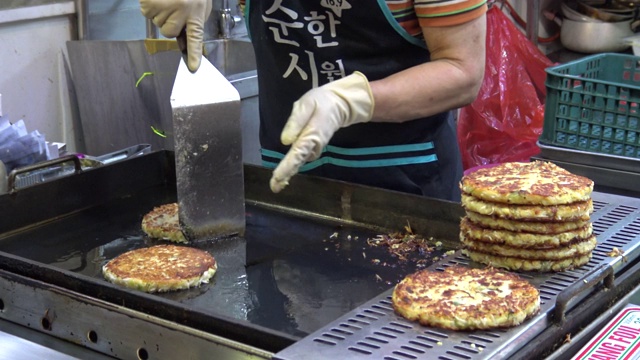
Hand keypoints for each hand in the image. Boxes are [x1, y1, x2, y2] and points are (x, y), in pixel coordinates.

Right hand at [140, 0, 211, 71]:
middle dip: (169, 23)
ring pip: (157, 23)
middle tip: (173, 7)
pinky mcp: (150, 3)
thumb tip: (186, 35)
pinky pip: (146, 13)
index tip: (193, 68)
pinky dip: (149, 6)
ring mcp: (165, 7)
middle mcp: (181, 11)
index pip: (195, 38)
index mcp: (195, 12)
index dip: (194, 53)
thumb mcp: (199, 3)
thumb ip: (194, 19)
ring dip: (159, 12)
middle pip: (169, 32)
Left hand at [270, 72, 374, 192]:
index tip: (278, 178)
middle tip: (275, 188)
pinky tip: (284, 172)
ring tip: (276, 183)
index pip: (297, 153)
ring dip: (288, 171)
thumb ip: (295, 122)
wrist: (340, 105)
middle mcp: (314, 146)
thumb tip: (285, 140)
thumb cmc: (321, 102)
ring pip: (299, 162)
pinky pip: (301, 158)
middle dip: (286, 175)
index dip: (288, 166)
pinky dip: (292, 165)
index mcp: (311, 135)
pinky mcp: (313, 148)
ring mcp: (315, 148)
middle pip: (298, 162)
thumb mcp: (307, 104)